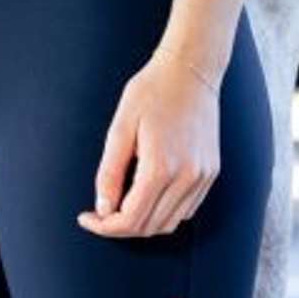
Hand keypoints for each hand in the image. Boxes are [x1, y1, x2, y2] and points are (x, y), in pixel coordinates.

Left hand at [79, 45, 222, 239]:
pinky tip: (148, 196)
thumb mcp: (120, 127)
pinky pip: (186, 210)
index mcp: (161, 167)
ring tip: (122, 205)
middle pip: (150, 226)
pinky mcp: (211, 173)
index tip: (87, 218)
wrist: (190, 70)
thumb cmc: (151, 92)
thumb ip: (109, 172)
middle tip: (100, 213)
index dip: (105, 227)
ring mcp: (203, 177)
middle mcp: (187, 178)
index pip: (131, 219)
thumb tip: (103, 209)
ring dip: (143, 223)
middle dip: (120, 227)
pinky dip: (164, 213)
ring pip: (170, 223)